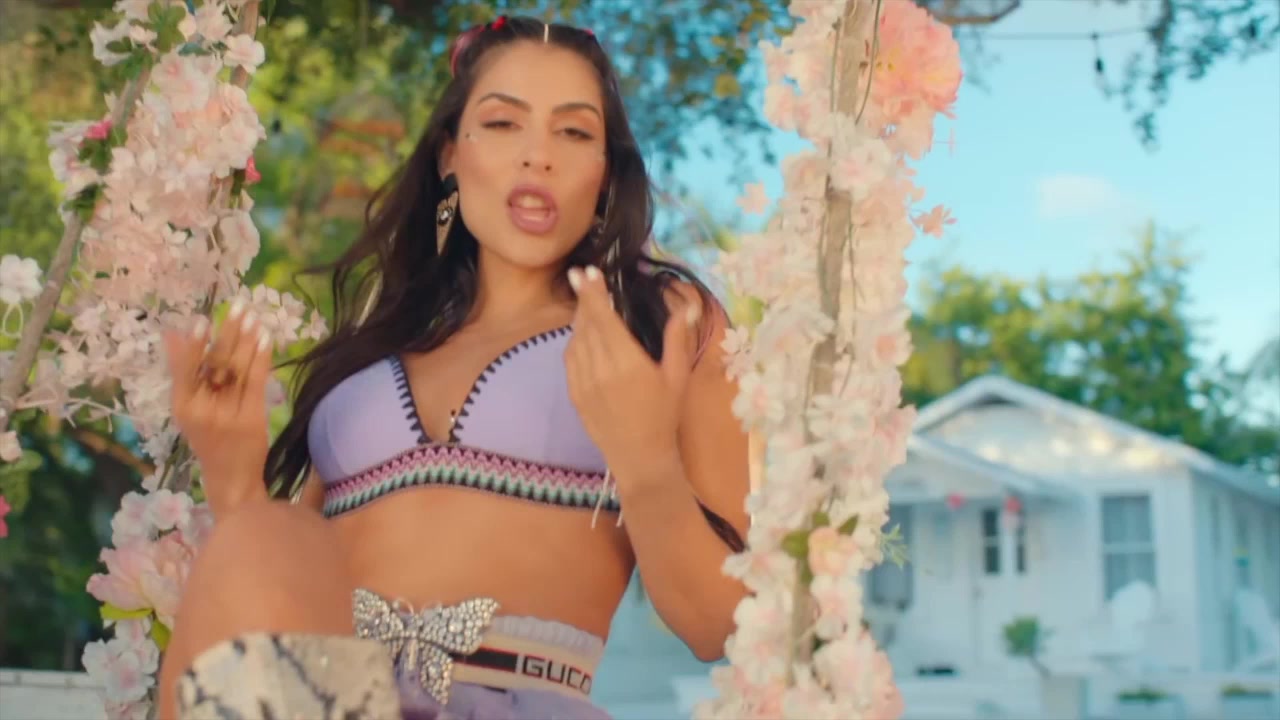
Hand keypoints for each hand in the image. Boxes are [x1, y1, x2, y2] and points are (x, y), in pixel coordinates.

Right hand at [163, 298, 272, 514]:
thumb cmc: (208, 439)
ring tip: (254, 316)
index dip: (194, 344)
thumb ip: (184, 373)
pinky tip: (266, 339)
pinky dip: (262, 358)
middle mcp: (203, 408)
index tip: (201, 320)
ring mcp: (229, 413)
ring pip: (239, 368)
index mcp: (182, 405)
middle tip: (239, 305)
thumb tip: (173, 334)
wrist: (230, 478)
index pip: (185, 369)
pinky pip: (257, 381)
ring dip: (248, 339)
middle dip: (229, 331)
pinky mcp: (253, 417)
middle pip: (216, 363)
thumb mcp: (188, 408)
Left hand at [563, 265, 698, 487]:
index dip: (593, 292)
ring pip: (575, 339)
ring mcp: (583, 382)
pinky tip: (581, 334)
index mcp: (626, 361)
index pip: (603, 317)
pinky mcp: (575, 394)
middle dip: (583, 297)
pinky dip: (574, 340)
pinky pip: (570, 359)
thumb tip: (686, 307)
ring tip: (585, 302)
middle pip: (586, 324)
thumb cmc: (664, 416)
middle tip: (581, 275)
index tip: (587, 271)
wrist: (640, 457)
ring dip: (578, 318)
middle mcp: (599, 368)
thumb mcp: (676, 376)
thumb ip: (677, 339)